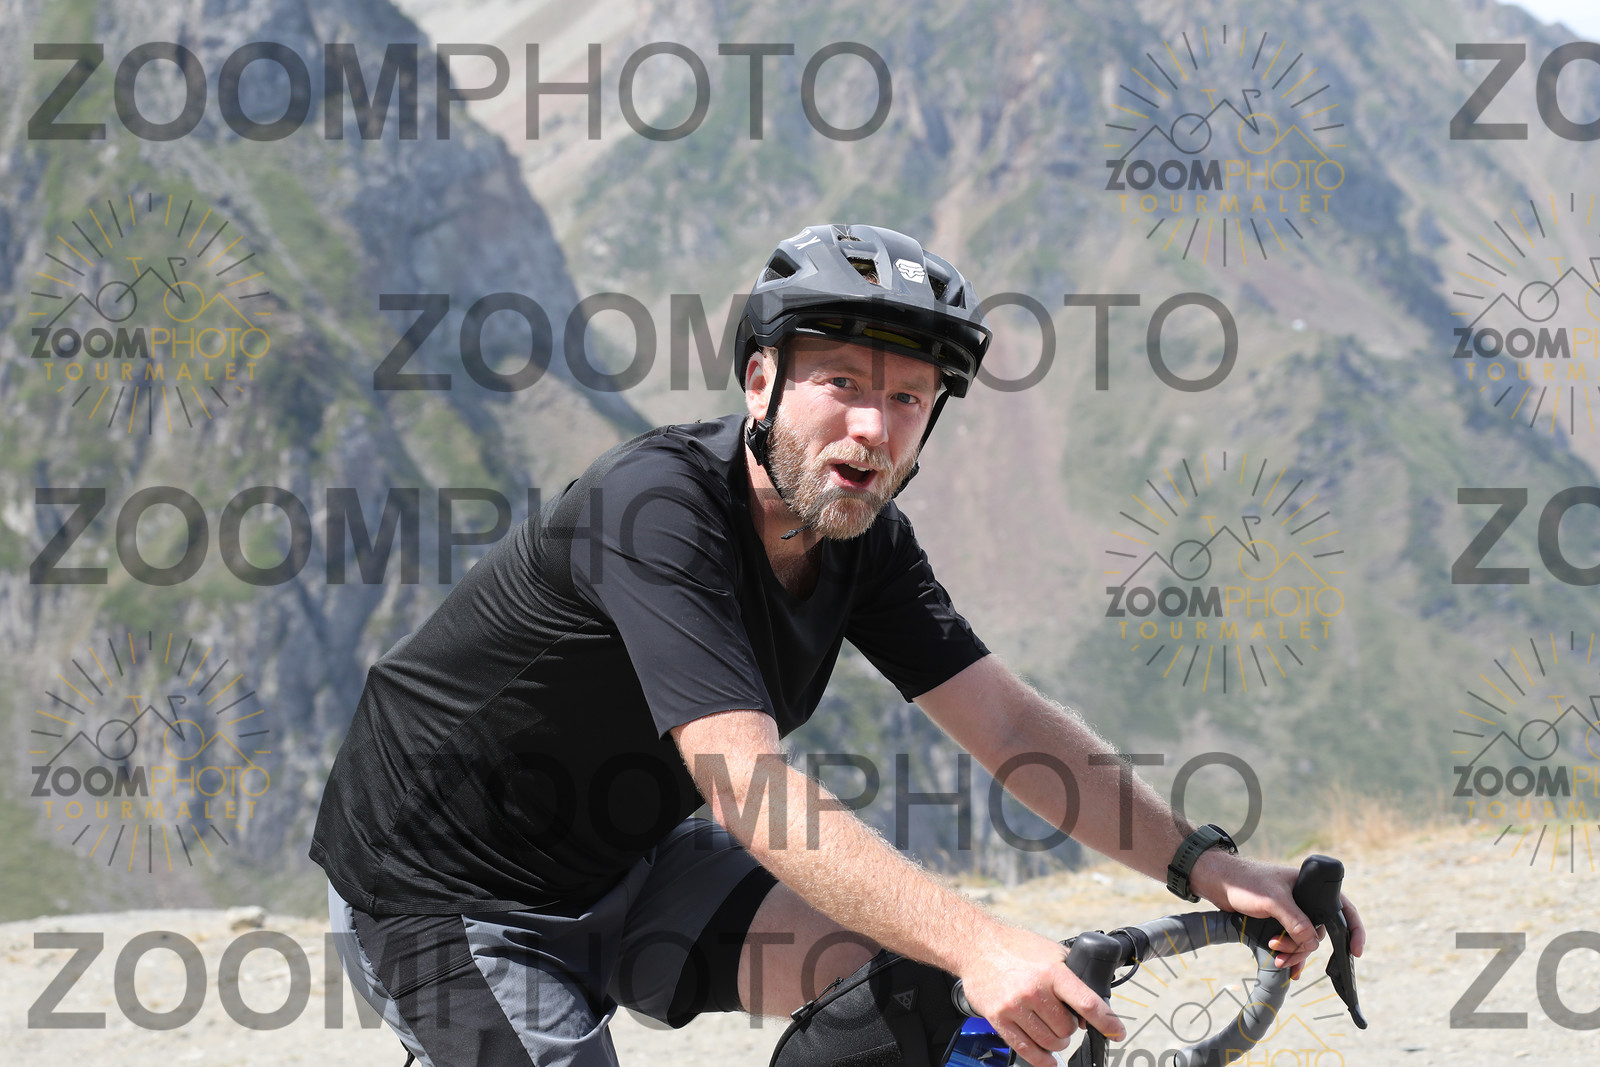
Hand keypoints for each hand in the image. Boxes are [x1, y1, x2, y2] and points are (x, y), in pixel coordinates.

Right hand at [955, 926, 1125, 1066]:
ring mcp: (1015, 1007)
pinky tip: (1049, 1059)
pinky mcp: (999, 1019)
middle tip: (1064, 1020)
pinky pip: (1026, 1049)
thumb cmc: (1015, 947)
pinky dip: (1042, 1059)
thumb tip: (1091, 1004)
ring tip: (1052, 1031)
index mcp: (1052, 972)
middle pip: (1067, 1028)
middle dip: (1070, 1028)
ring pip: (1049, 1042)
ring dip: (1056, 1042)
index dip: (1107, 1022)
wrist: (977, 945)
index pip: (1087, 1003)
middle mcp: (1034, 990)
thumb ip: (1072, 975)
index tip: (1117, 1032)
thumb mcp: (1050, 951)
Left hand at [1190, 851, 1367, 977]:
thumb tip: (1313, 943)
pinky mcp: (1279, 920)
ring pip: (1304, 940)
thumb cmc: (1245, 881)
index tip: (1355, 951)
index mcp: (1310, 887)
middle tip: (1283, 953)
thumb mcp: (1273, 900)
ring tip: (1276, 959)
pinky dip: (1291, 955)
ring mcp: (1293, 911)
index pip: (1343, 908)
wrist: (1217, 882)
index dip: (1354, 930)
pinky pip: (1293, 942)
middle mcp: (1305, 899)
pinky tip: (1288, 969)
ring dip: (1293, 952)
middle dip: (1305, 947)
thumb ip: (1294, 920)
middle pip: (1319, 932)